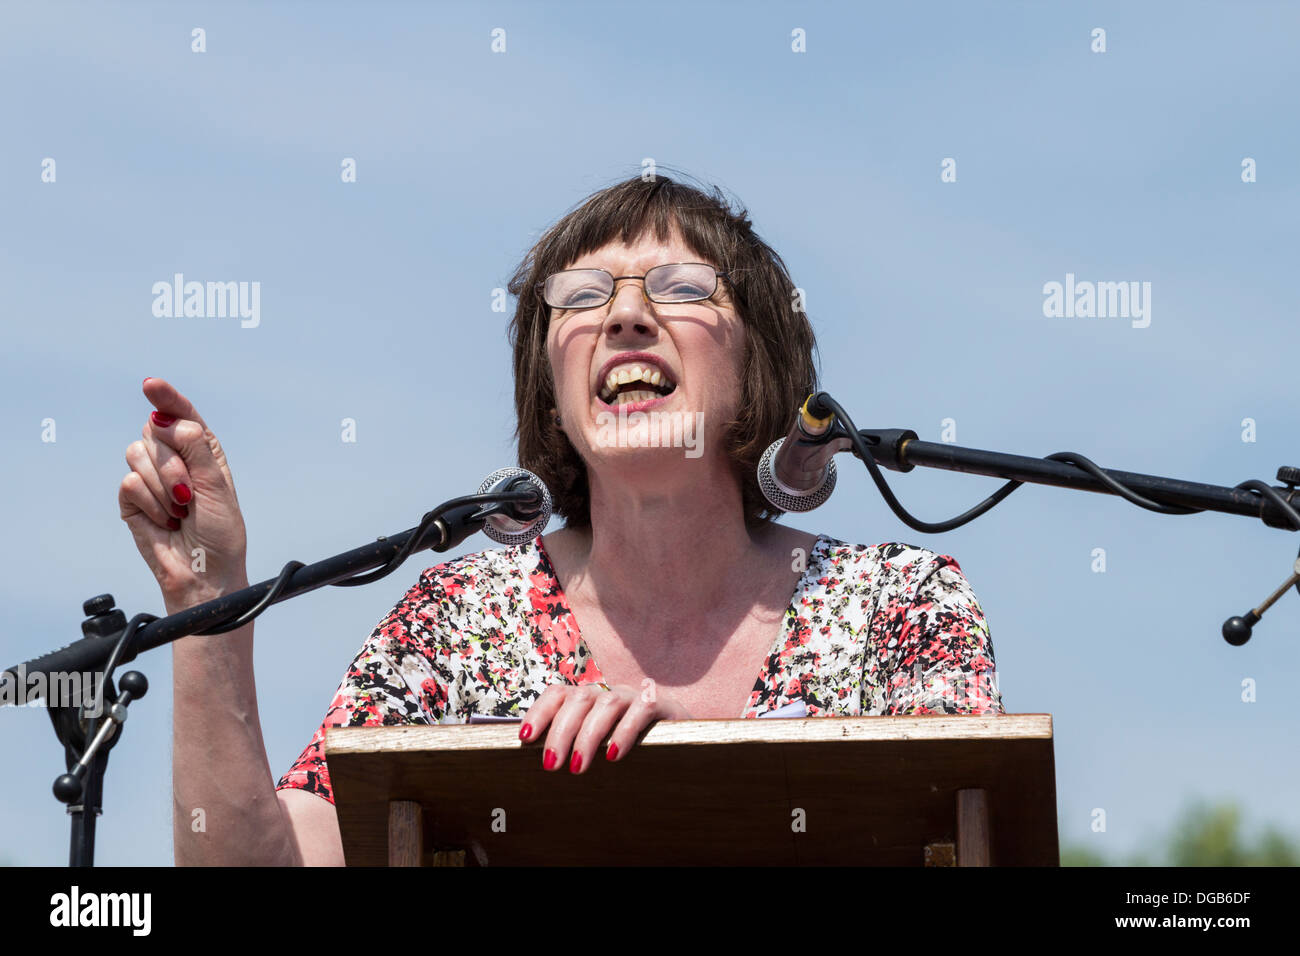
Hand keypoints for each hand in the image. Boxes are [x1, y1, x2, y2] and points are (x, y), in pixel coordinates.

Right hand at [118, 377, 248, 611]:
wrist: (203, 571)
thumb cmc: (220, 531)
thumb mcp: (217, 486)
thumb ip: (195, 449)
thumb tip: (169, 421)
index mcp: (202, 450)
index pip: (181, 414)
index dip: (166, 398)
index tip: (150, 385)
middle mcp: (175, 458)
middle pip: (155, 431)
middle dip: (174, 462)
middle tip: (190, 494)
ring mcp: (150, 477)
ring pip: (138, 453)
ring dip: (164, 485)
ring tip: (180, 510)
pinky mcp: (131, 498)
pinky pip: (130, 481)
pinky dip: (150, 502)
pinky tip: (164, 520)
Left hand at [518, 681, 692, 773]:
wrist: (683, 747)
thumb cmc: (632, 753)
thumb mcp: (599, 751)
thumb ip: (574, 752)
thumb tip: (543, 768)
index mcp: (588, 701)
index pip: (557, 694)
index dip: (539, 712)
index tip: (524, 738)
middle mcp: (608, 693)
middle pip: (578, 698)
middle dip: (560, 732)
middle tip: (551, 765)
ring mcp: (634, 696)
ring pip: (606, 704)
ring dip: (588, 735)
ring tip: (578, 767)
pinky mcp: (662, 704)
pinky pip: (642, 710)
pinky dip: (625, 731)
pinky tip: (614, 756)